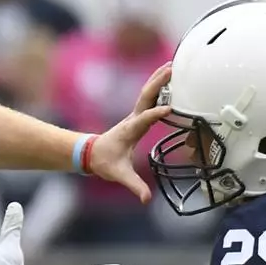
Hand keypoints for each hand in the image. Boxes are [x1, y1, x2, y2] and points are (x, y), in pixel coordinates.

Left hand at [81, 63, 172, 202]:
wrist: (92, 154)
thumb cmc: (105, 162)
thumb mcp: (119, 175)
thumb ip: (134, 186)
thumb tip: (145, 199)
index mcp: (130, 130)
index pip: (144, 119)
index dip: (155, 114)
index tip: (169, 109)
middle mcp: (133, 119)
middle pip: (146, 96)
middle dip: (158, 83)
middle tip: (172, 68)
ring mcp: (136, 114)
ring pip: (148, 92)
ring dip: (159, 79)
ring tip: (173, 64)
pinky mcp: (139, 115)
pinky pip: (150, 96)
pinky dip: (159, 85)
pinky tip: (169, 77)